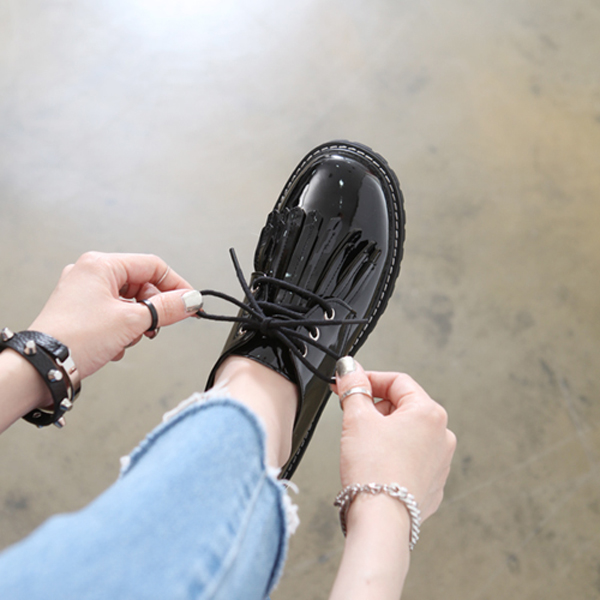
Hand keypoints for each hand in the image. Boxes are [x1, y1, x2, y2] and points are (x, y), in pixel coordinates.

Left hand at [28, 252, 200, 380]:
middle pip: (141, 285)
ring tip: (131, 338)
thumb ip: (167, 309)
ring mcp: (83, 293)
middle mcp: (90, 274)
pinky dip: (121, 329)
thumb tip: (191, 301)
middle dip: (153, 309)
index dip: (177, 286)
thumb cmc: (75, 339)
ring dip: (137, 323)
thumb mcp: (132, 321)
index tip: (191, 303)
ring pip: (129, 302)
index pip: (153, 266)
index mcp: (100, 265)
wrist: (41, 368)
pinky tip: (116, 344)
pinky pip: (114, 314)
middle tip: (158, 326)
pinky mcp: (80, 312)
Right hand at [334, 358, 455, 521]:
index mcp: (429, 413)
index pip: (397, 381)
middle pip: (403, 406)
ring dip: (384, 431)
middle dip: (375, 407)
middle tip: (352, 414)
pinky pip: (410, 458)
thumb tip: (350, 370)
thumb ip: (353, 387)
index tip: (349, 383)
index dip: (369, 379)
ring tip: (362, 444)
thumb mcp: (357, 418)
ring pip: (407, 433)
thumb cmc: (374, 470)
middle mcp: (442, 435)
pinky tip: (375, 463)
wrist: (381, 520)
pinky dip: (392, 454)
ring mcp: (440, 462)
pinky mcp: (432, 483)